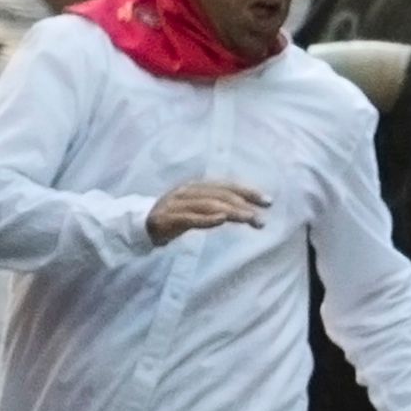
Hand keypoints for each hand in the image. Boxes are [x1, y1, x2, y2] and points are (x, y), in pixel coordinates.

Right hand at [146, 181, 267, 246]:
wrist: (142, 224)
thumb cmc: (175, 217)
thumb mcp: (197, 207)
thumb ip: (217, 205)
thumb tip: (246, 209)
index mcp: (197, 186)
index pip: (227, 186)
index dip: (248, 192)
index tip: (268, 202)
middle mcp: (188, 191)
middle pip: (221, 195)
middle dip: (244, 205)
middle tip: (262, 218)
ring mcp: (177, 203)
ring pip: (209, 205)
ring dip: (232, 212)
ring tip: (249, 219)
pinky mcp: (168, 218)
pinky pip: (190, 218)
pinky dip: (207, 218)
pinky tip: (222, 219)